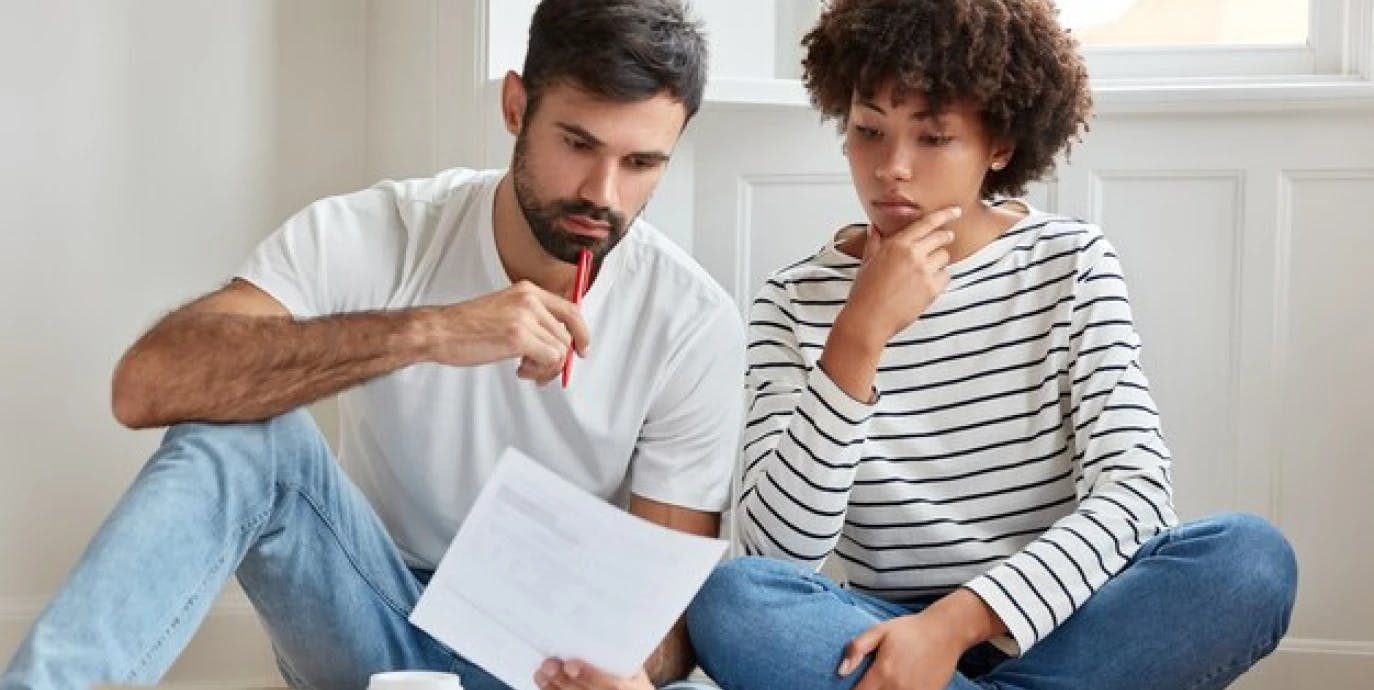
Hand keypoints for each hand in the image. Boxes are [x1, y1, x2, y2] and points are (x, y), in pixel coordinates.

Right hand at [423, 280, 589, 383]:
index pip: (571, 309)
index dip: (582, 332)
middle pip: (568, 334)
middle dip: (560, 359)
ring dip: (546, 368)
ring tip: (525, 369)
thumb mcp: (504, 310)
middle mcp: (530, 300)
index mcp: (527, 291)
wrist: (440, 331)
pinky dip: (540, 372)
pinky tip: (520, 370)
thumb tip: (558, 344)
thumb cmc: (465, 326)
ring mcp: (525, 318)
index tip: (582, 349)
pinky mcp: (519, 337)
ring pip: (560, 350)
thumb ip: (531, 321)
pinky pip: (550, 360)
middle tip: (545, 372)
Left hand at [535, 658, 652, 689]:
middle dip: (562, 680)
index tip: (570, 664)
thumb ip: (620, 657)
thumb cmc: (634, 684)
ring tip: (541, 673)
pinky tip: (545, 685)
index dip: (588, 674)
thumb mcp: (635, 671)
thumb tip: (600, 628)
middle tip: (547, 665)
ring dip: (552, 688)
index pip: (609, 685)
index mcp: (629, 689)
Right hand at [836, 206, 959, 348]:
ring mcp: (924, 271)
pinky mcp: (932, 289)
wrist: (869, 319)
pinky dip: (940, 278)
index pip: (926, 223)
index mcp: (896, 244)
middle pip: (941, 237)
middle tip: (947, 238)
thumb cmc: (864, 293)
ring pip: (944, 257)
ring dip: (939, 260)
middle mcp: (913, 254)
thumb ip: (875, 243)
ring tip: (926, 270)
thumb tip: (874, 228)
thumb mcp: (867, 262)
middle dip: (945, 237)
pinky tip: (926, 284)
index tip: (955, 211)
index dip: (944, 215)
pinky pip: (946, 276)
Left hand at [838, 611, 965, 689]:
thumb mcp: (879, 630)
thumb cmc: (911, 630)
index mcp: (883, 672)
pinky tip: (897, 687)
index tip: (854, 687)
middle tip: (869, 685)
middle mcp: (898, 687)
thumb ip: (857, 648)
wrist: (946, 631)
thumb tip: (841, 671)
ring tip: (884, 684)